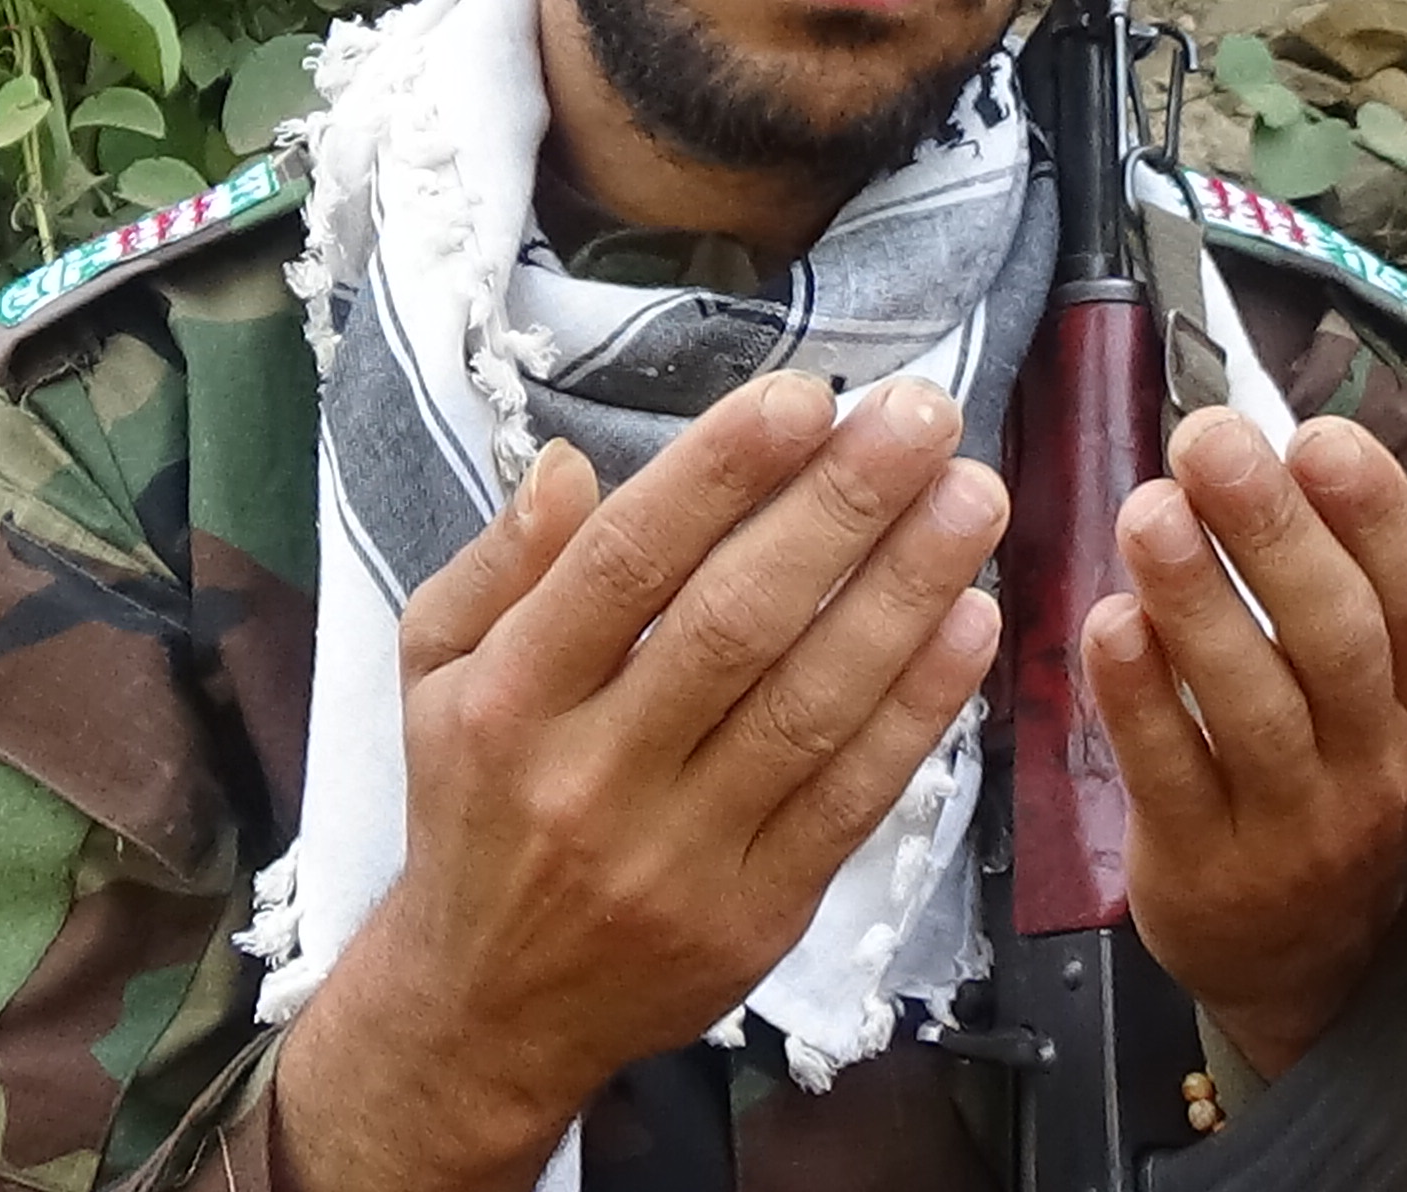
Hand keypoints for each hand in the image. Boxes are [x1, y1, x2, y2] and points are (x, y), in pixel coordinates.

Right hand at [274, 372, 1008, 1191]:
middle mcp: (591, 774)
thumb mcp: (434, 670)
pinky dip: (919, 708)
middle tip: (924, 418)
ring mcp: (679, 853)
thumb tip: (571, 465)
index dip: (721, 473)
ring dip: (905, 592)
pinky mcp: (756, 914)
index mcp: (508, 698)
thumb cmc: (473, 804)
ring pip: (810, 706)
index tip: (806, 397)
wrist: (489, 1009)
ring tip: (972, 497)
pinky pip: (852, 797)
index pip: (626, 563)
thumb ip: (500, 562)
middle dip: (840, 509)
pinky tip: (971, 623)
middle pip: (734, 623)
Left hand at [1086, 408, 1406, 1081]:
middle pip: (1338, 642)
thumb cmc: (1349, 788)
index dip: (1378, 518)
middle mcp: (1376, 766)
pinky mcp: (1205, 869)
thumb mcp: (1403, 693)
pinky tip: (1105, 622)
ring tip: (1148, 509)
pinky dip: (1137, 699)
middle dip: (1273, 534)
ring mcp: (1293, 826)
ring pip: (1254, 708)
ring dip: (1198, 602)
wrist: (1314, 973)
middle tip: (1207, 440)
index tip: (1319, 433)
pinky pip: (1172, 775)